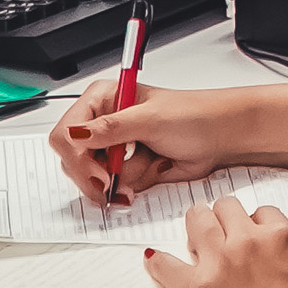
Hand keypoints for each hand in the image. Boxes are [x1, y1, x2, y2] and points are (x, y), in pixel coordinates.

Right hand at [52, 80, 244, 206]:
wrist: (220, 136)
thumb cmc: (193, 115)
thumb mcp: (150, 119)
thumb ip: (111, 128)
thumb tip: (76, 133)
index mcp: (104, 98)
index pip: (67, 131)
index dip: (77, 155)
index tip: (98, 172)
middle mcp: (105, 122)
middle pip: (73, 158)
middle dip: (94, 174)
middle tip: (113, 183)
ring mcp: (116, 147)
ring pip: (92, 177)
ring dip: (116, 181)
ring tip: (140, 172)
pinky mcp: (128, 168)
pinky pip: (114, 187)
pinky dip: (127, 189)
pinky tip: (145, 178)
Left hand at [145, 198, 287, 287]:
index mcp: (280, 237)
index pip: (262, 212)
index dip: (256, 224)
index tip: (252, 237)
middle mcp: (247, 242)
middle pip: (226, 208)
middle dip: (226, 219)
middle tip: (224, 235)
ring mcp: (219, 263)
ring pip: (197, 219)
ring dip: (197, 226)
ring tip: (196, 238)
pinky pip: (166, 265)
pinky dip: (159, 262)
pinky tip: (155, 259)